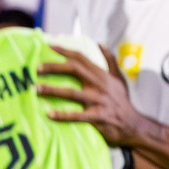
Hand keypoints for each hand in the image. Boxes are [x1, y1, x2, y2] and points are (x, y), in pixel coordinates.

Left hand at [37, 45, 154, 147]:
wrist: (132, 125)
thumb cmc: (122, 101)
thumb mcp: (118, 78)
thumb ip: (109, 61)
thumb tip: (100, 44)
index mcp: (101, 75)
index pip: (81, 58)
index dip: (65, 51)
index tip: (49, 46)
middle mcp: (99, 85)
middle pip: (74, 70)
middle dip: (54, 67)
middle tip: (37, 68)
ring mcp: (98, 101)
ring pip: (72, 93)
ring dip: (53, 90)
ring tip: (37, 89)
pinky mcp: (97, 117)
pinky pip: (77, 116)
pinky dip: (63, 115)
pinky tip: (49, 114)